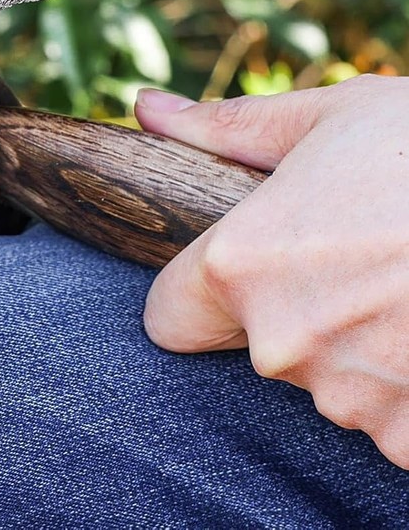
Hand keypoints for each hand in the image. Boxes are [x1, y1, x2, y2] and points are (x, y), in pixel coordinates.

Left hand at [136, 77, 408, 467]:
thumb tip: (147, 110)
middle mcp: (284, 342)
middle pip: (256, 345)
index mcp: (242, 265)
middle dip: (292, 312)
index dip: (194, 297)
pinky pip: (392, 420)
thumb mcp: (326, 118)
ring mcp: (356, 399)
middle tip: (355, 259)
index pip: (167, 319)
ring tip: (403, 284)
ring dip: (357, 348)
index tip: (234, 278)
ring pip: (329, 383)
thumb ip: (226, 128)